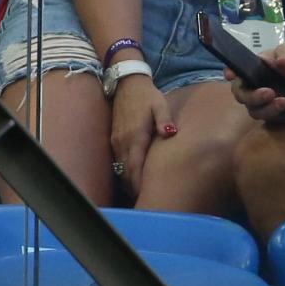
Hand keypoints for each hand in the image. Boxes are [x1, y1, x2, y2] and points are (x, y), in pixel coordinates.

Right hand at [109, 74, 174, 196]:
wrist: (127, 84)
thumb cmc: (147, 96)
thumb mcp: (160, 104)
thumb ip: (164, 120)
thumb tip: (170, 133)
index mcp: (135, 136)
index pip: (136, 168)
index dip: (140, 185)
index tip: (149, 198)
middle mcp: (123, 143)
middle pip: (127, 174)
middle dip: (135, 188)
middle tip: (148, 201)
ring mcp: (116, 142)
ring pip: (121, 169)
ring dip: (129, 182)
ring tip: (142, 193)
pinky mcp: (114, 140)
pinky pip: (118, 162)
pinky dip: (125, 172)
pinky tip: (134, 177)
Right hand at [228, 43, 284, 123]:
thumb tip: (281, 61)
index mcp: (251, 73)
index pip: (236, 75)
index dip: (231, 74)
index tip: (232, 75)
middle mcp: (253, 91)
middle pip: (245, 99)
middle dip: (254, 98)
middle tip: (269, 93)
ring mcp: (265, 107)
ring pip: (259, 113)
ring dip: (270, 110)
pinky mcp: (281, 117)